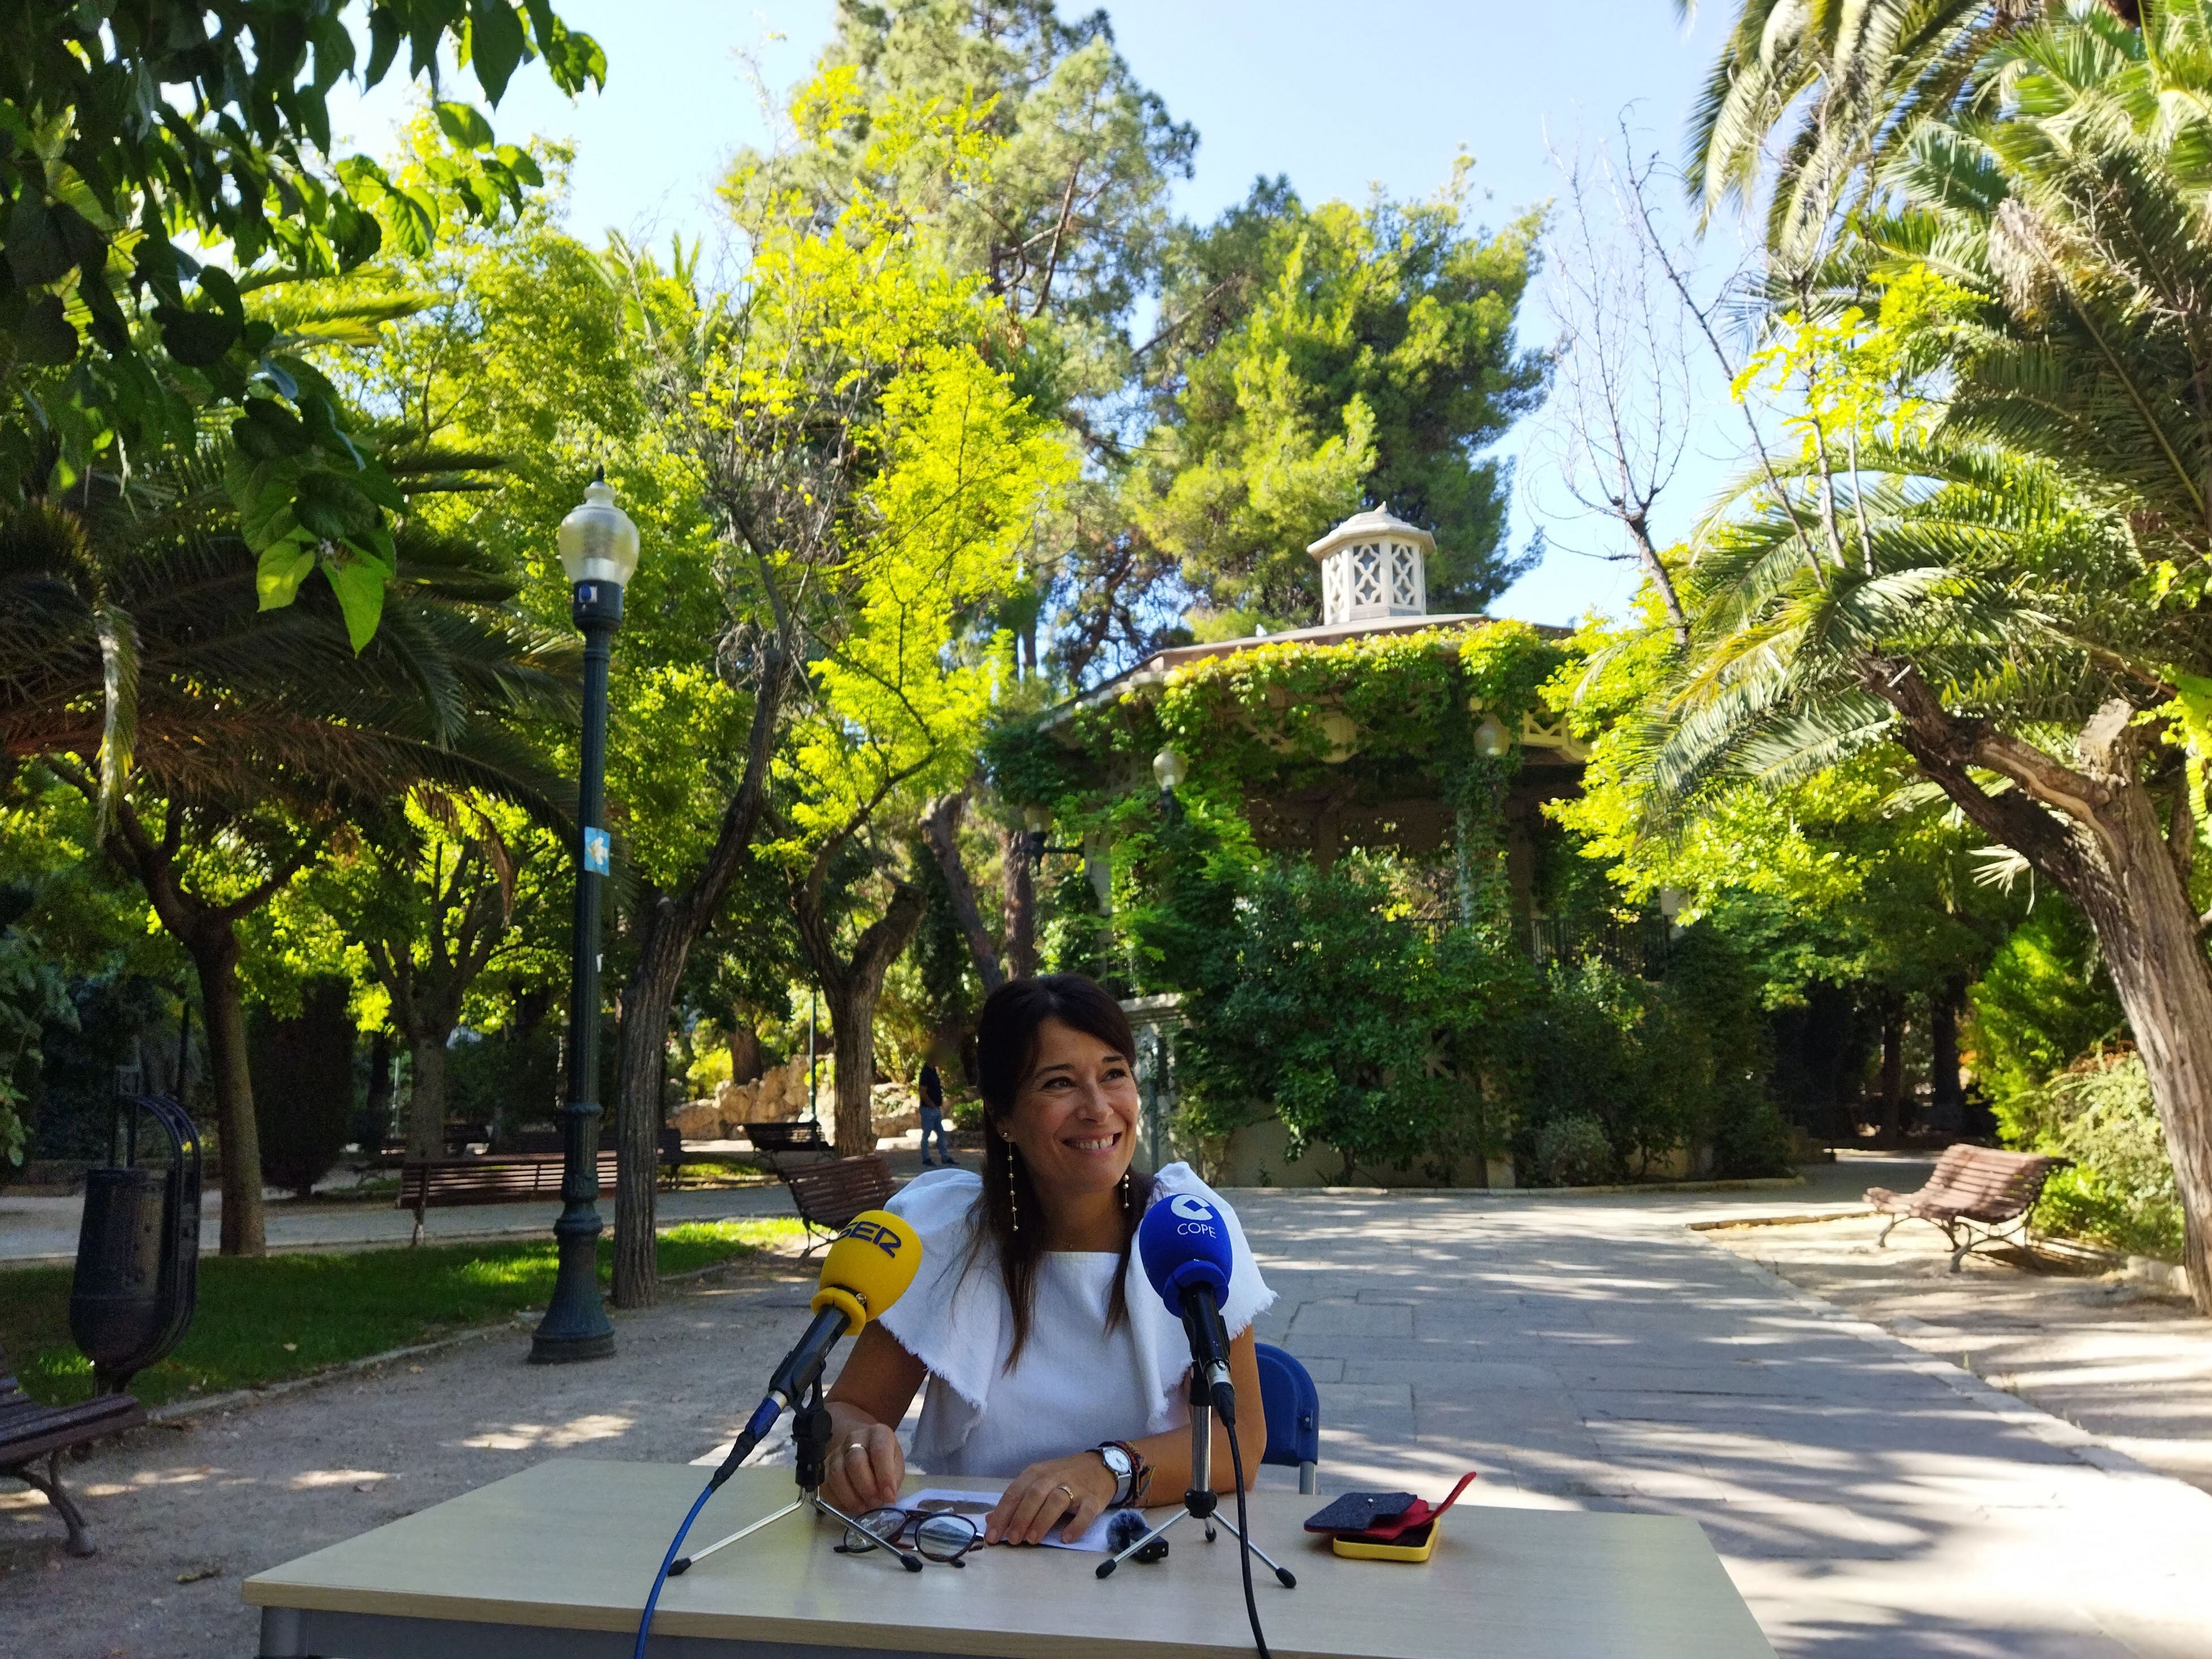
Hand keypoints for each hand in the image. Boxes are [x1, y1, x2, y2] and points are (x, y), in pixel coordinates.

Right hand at [820, 1420, 903, 1513]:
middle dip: (866, 1488)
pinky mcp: (823, 1467)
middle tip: (875, 1503)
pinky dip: (837, 1501)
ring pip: (837, 1474)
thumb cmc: (884, 1461)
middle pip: (855, 1462)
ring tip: (863, 1507)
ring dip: (851, 1497)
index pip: (879, 1450)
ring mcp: (836, 1451)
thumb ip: (893, 1479)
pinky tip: (850, 1507)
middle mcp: (855, 1438)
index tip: (889, 1496)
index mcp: (878, 1434)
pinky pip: (825, 1485)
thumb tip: (886, 1497)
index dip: (885, 1476)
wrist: (863, 1451)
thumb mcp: (896, 1466)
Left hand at [985, 1452, 1117, 1546]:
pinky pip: (1085, 1512)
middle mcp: (1053, 1477)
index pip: (1014, 1492)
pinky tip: (1066, 1538)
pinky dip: (1076, 1525)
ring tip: (1032, 1540)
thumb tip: (990, 1520)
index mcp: (1036, 1473)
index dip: (1002, 1514)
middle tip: (1012, 1539)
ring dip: (1042, 1520)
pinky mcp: (1093, 1498)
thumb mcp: (1038, 1483)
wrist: (1101, 1466)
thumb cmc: (1063, 1478)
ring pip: (1056, 1501)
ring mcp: (1075, 1487)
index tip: (992, 1535)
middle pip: (1034, 1495)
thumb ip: (1016, 1501)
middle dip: (1021, 1517)